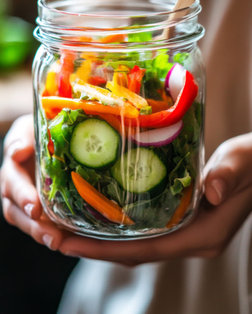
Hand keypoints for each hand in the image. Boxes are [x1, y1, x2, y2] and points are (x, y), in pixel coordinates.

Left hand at [1, 115, 251, 264]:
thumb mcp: (243, 162)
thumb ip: (228, 174)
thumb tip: (213, 191)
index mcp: (204, 235)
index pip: (146, 249)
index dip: (105, 250)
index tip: (68, 242)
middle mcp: (192, 240)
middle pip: (134, 252)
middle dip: (94, 248)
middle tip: (54, 235)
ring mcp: (188, 233)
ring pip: (138, 244)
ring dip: (103, 240)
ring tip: (67, 227)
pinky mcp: (185, 222)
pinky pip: (146, 232)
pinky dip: (120, 228)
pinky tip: (102, 215)